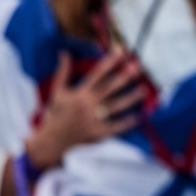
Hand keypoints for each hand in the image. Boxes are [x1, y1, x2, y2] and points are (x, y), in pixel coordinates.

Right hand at [24, 48, 146, 169]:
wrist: (51, 142)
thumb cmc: (55, 115)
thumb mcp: (57, 93)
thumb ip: (63, 72)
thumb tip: (64, 53)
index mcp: (79, 94)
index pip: (97, 74)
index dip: (109, 62)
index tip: (121, 52)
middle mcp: (88, 105)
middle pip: (110, 88)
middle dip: (125, 76)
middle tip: (138, 67)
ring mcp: (94, 119)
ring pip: (117, 106)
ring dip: (131, 97)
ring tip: (144, 89)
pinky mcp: (98, 133)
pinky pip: (116, 126)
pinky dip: (128, 122)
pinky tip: (139, 116)